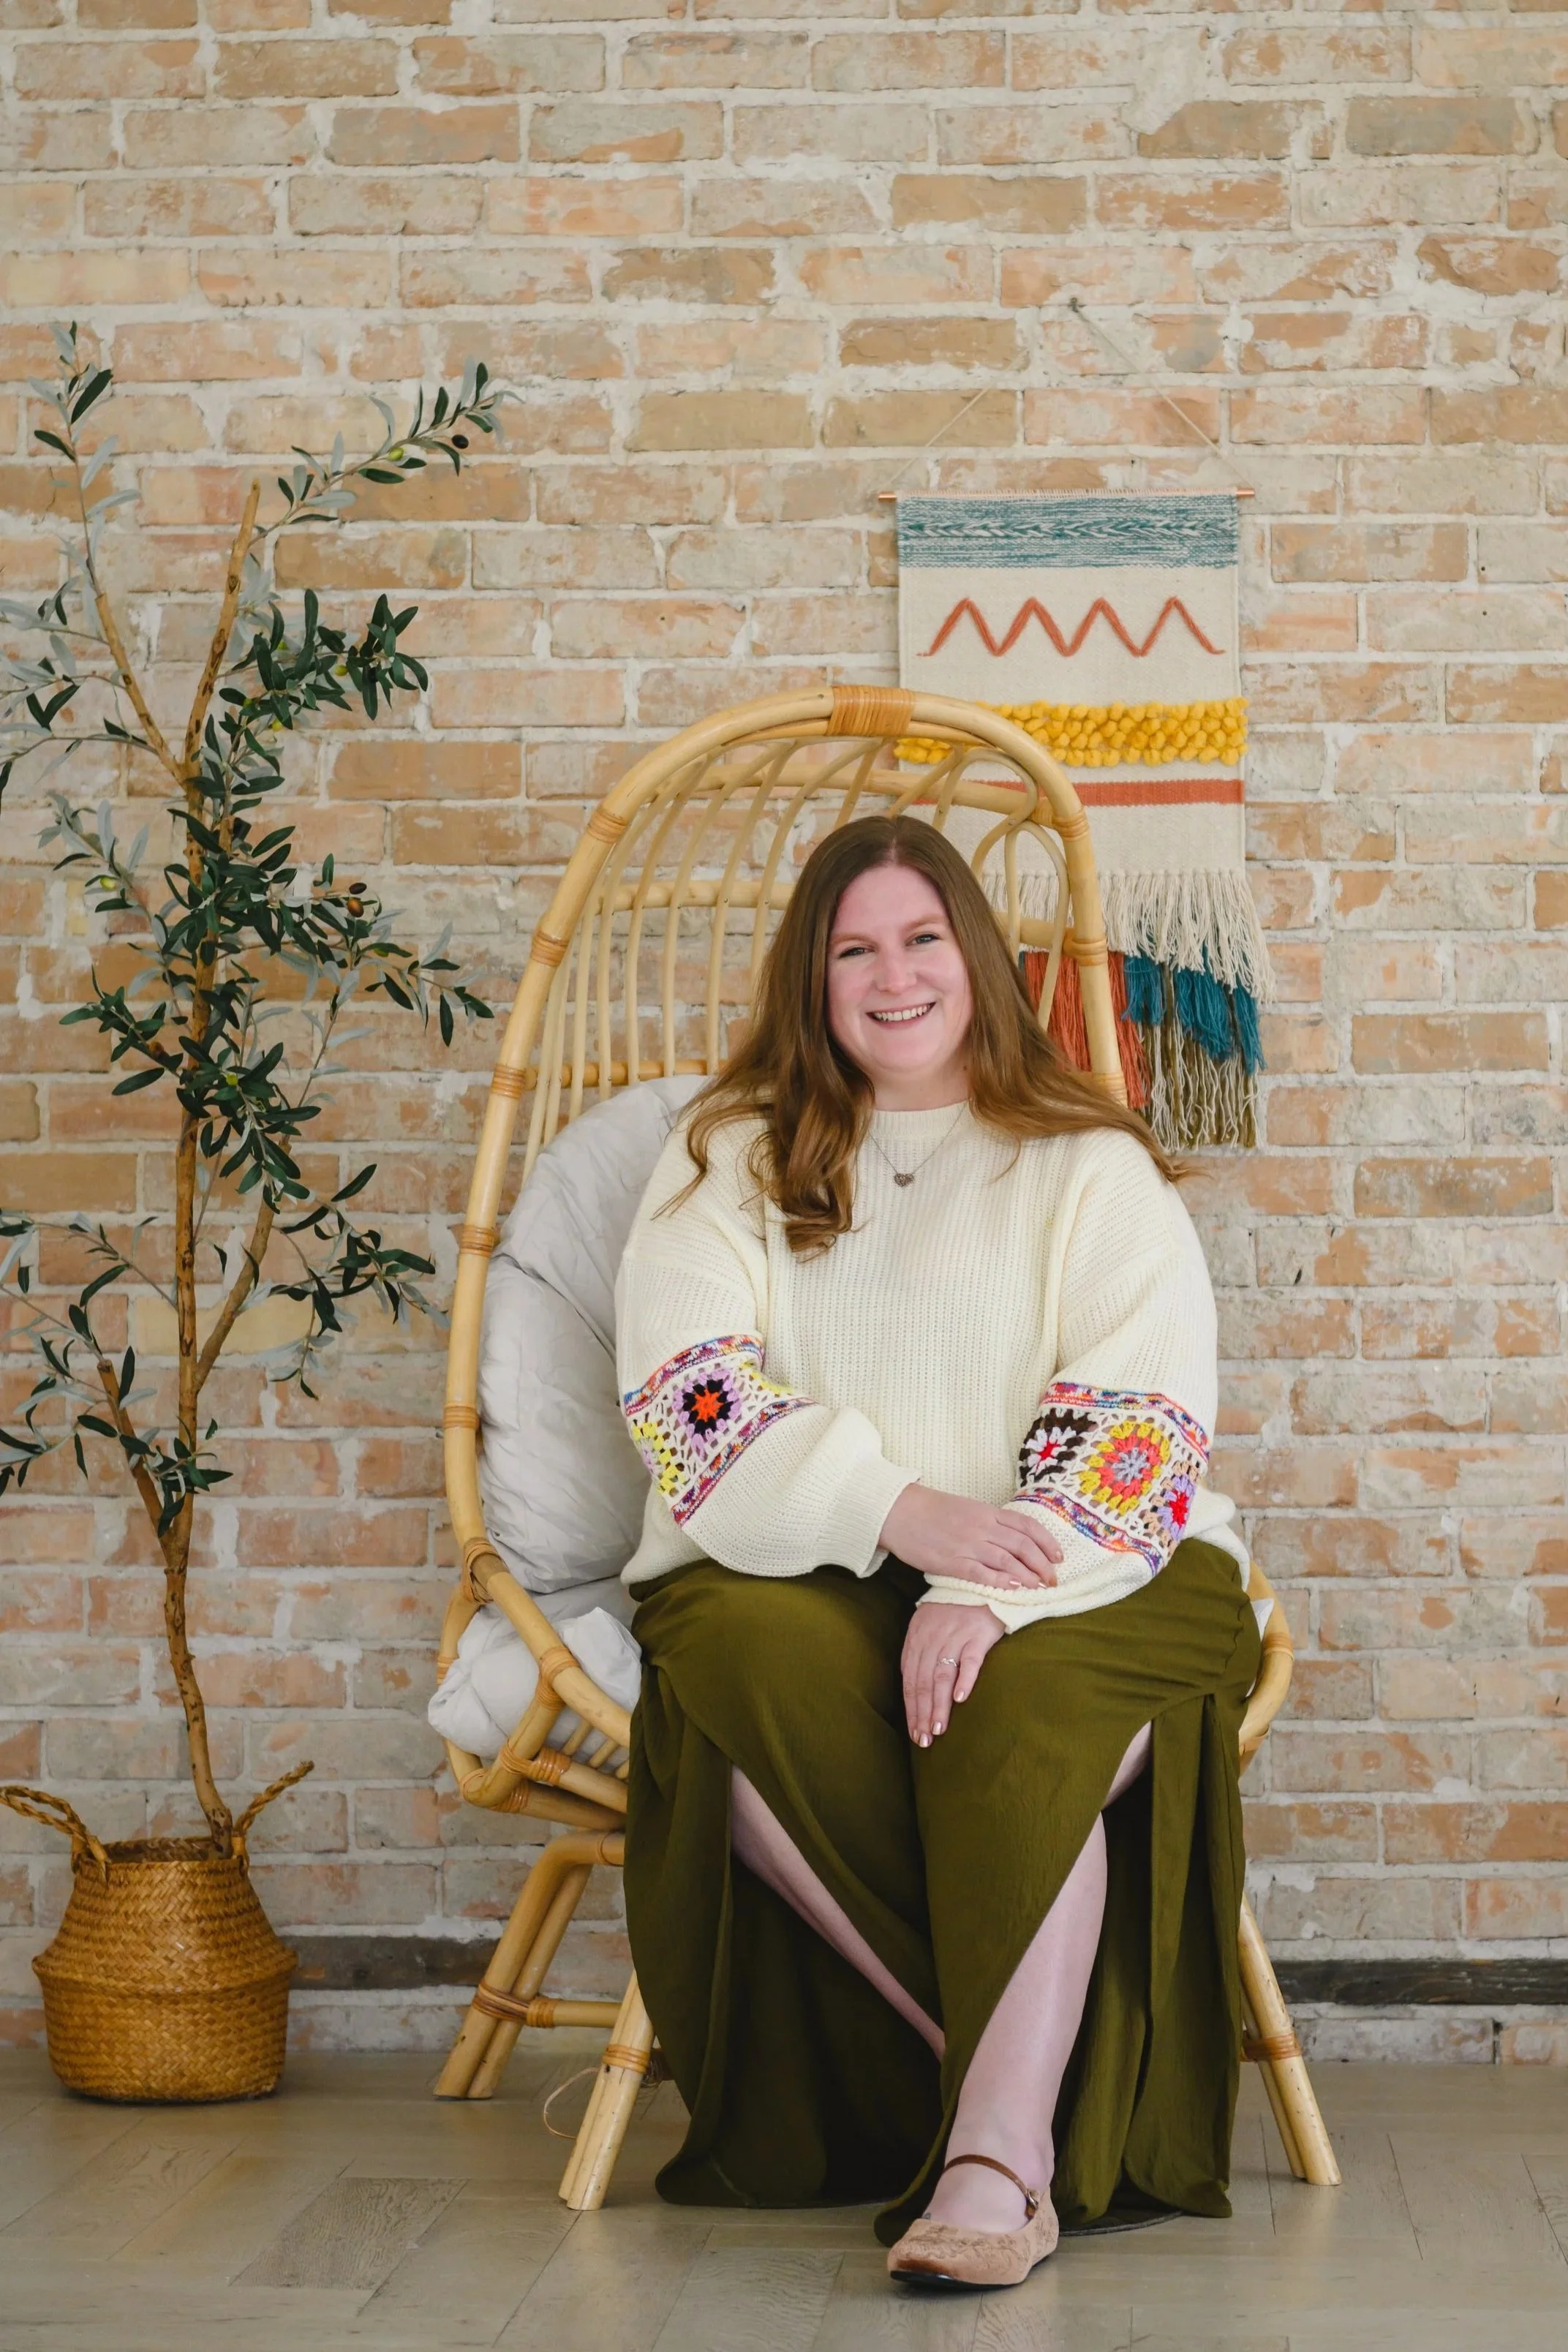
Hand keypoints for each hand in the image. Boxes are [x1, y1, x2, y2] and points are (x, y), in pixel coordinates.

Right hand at [880, 1484, 1060, 1590]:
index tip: (1060, 1556)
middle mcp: (981, 1526)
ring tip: (1039, 1587)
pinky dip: (1000, 1580)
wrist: (899, 1511)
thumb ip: (988, 1522)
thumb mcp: (966, 1509)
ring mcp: (967, 1544)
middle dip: (1042, 1563)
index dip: (1047, 1542)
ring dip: (1027, 1575)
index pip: (1026, 1526)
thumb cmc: (931, 1510)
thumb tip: (1010, 1539)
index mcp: (986, 1511)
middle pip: (1022, 1545)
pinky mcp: (951, 1561)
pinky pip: (981, 1572)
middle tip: (1053, 1579)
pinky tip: (1013, 1588)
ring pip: (1007, 1559)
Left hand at [902, 1602, 1003, 1745]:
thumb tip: (916, 1689)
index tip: (914, 1731)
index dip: (911, 1707)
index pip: (910, 1679)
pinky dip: (964, 1680)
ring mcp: (955, 1635)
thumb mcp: (930, 1625)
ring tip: (938, 1729)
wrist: (982, 1582)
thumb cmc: (955, 1608)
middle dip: (922, 1713)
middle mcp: (933, 1637)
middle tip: (924, 1740)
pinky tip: (960, 1699)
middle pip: (923, 1681)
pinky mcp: (978, 1634)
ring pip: (942, 1676)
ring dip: (938, 1705)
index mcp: (917, 1637)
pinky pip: (970, 1660)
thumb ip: (921, 1653)